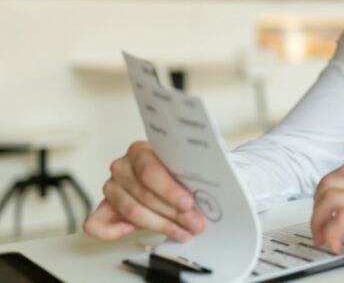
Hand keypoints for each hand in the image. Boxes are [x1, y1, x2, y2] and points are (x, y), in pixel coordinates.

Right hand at [83, 141, 205, 241]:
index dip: (169, 190)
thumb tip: (209, 191)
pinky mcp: (103, 208)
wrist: (164, 175)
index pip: (150, 171)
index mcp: (140, 151)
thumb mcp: (183, 167)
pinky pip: (95, 223)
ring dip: (159, 225)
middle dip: (173, 213)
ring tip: (182, 232)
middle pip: (144, 195)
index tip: (188, 204)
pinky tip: (130, 231)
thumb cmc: (174, 170)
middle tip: (194, 223)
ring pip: (131, 211)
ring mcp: (111, 187)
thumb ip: (189, 176)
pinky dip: (111, 231)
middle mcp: (122, 167)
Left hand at [310, 163, 343, 266]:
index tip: (327, 214)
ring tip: (325, 239)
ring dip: (317, 220)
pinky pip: (341, 219)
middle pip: (328, 181)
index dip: (326, 191)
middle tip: (321, 228)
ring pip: (329, 195)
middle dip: (315, 206)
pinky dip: (329, 234)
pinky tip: (337, 247)